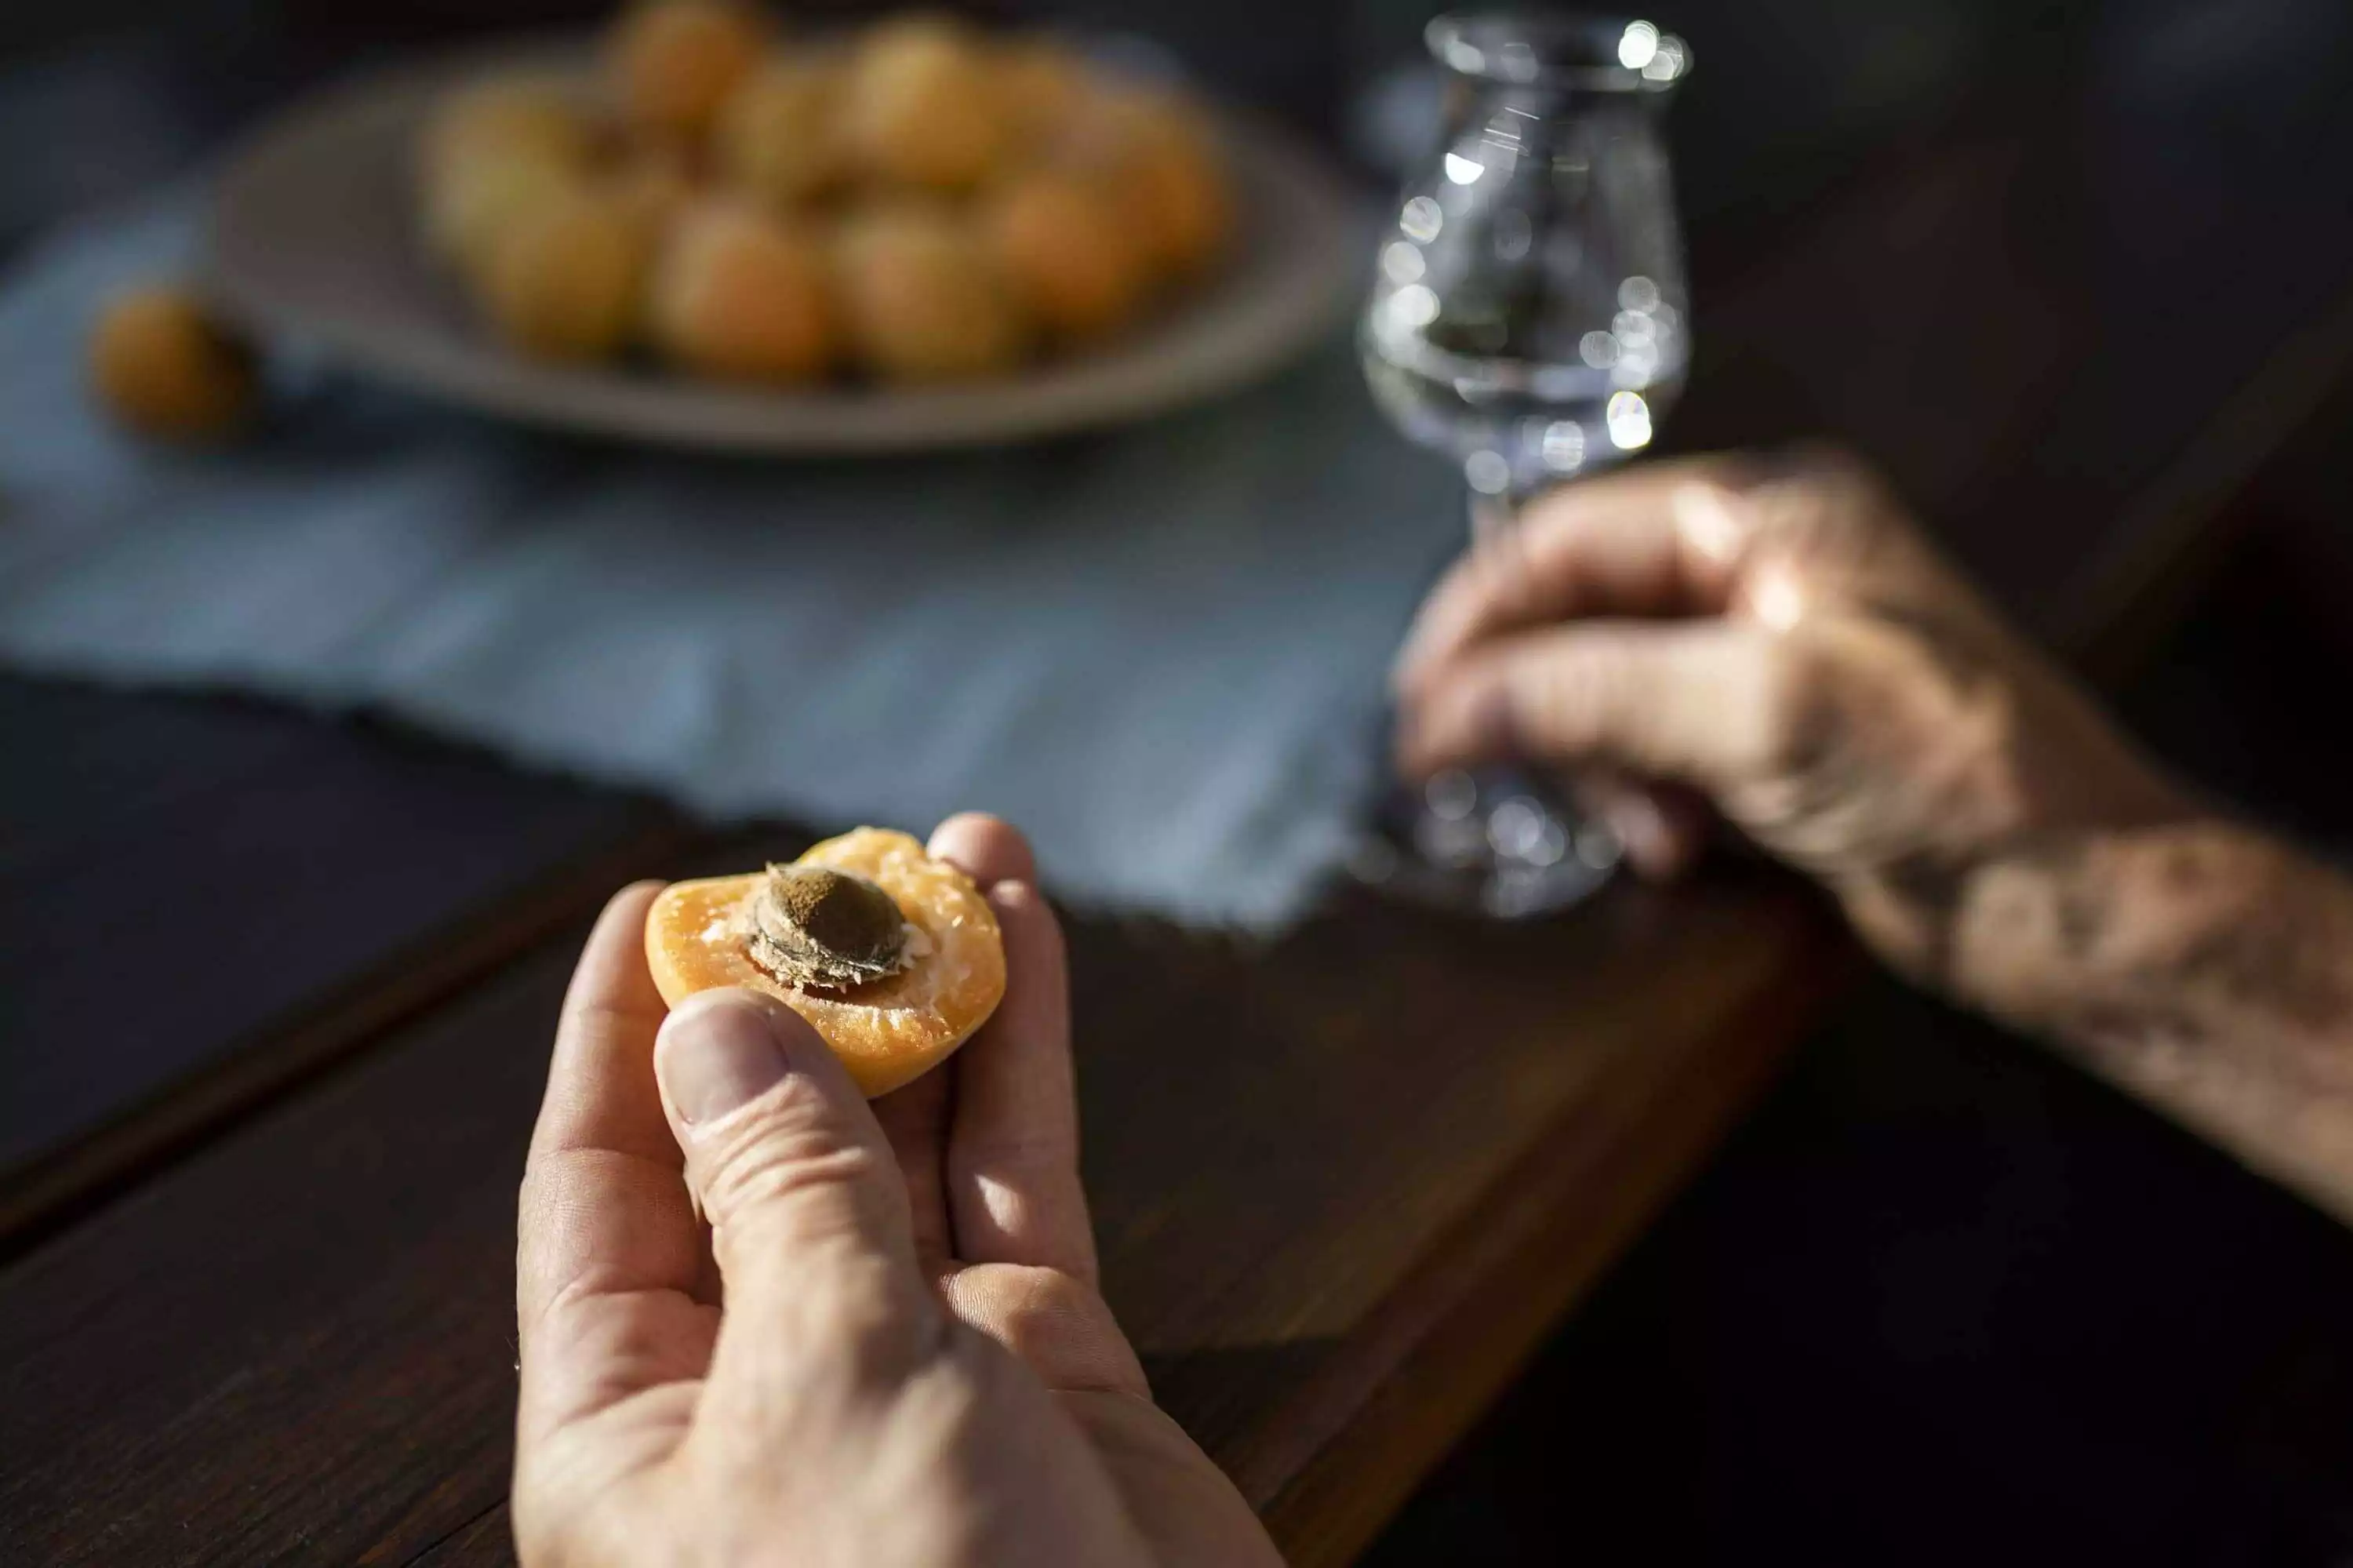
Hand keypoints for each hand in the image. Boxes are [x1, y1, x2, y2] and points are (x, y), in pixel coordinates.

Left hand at [513, 815, 1278, 1566]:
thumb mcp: (826, 1384)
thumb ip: (781, 1190)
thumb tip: (713, 1024)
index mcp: (639, 1422)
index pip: (600, 1188)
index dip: (626, 1037)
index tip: (660, 901)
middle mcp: (763, 1385)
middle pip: (760, 1141)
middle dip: (800, 993)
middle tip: (840, 863)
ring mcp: (909, 1368)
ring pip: (904, 1139)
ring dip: (928, 996)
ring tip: (953, 854)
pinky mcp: (1041, 1366)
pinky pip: (1014, 1175)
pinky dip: (1022, 1053)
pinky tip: (1023, 935)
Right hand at [1393, 450, 2187, 981]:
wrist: (2077, 900)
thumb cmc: (1951, 777)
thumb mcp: (1759, 712)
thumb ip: (1590, 694)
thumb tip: (1439, 711)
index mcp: (1768, 516)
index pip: (1570, 533)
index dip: (1478, 613)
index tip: (1418, 706)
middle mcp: (1761, 571)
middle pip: (1578, 614)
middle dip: (1540, 703)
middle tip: (1489, 781)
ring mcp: (1766, 659)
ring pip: (1605, 692)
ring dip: (1596, 768)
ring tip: (1643, 836)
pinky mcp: (1771, 743)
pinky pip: (1652, 752)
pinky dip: (1640, 801)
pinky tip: (1672, 848)